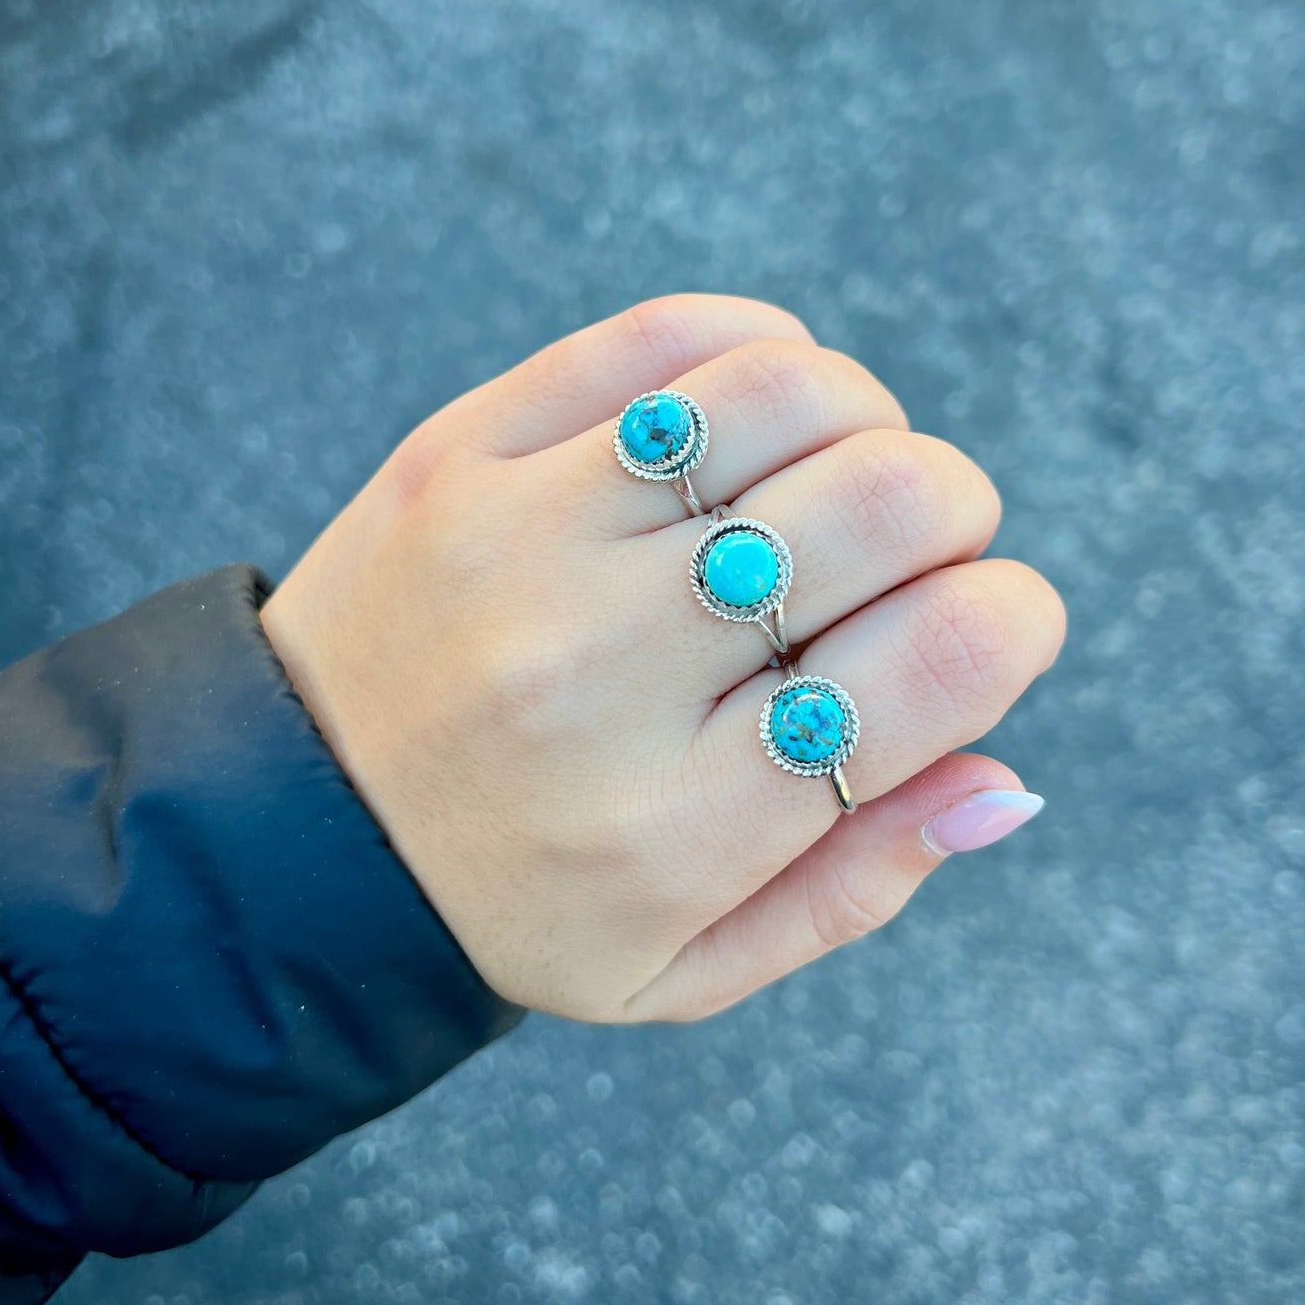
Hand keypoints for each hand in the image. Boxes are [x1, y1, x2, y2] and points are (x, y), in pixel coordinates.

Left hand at [259, 294, 1065, 1021]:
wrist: (288, 831)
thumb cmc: (516, 902)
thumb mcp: (685, 966)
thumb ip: (856, 885)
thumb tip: (1007, 777)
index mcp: (682, 823)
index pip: (941, 660)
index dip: (1016, 617)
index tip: (995, 621)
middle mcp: (604, 669)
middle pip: (884, 502)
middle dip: (957, 509)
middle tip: (922, 546)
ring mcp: (523, 538)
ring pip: (786, 391)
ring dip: (866, 420)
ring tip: (834, 477)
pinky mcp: (463, 450)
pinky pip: (660, 339)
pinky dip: (758, 348)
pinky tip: (758, 413)